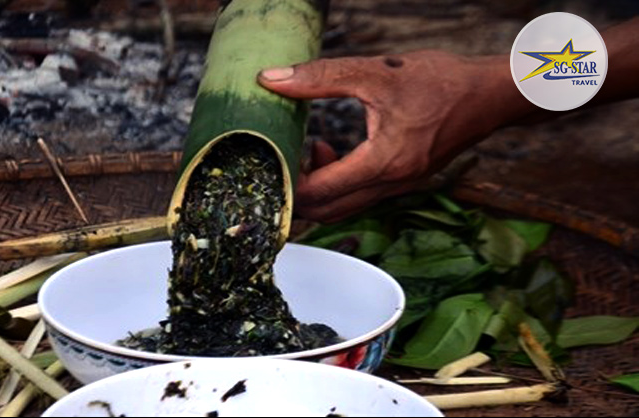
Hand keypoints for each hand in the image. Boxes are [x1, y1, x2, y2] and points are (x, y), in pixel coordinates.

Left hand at [258, 52, 526, 222]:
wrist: (492, 95)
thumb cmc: (441, 81)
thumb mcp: (376, 72)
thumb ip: (320, 77)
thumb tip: (270, 80)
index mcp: (383, 163)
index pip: (318, 193)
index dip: (286, 182)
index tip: (270, 158)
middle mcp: (391, 186)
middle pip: (326, 212)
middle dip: (297, 192)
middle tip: (285, 157)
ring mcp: (399, 189)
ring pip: (343, 208)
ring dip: (318, 188)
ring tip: (313, 149)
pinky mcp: (404, 183)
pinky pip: (360, 198)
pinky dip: (338, 184)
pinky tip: (335, 151)